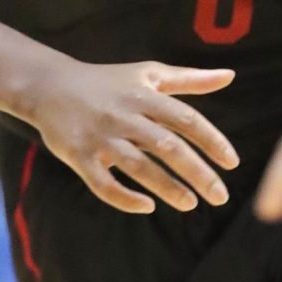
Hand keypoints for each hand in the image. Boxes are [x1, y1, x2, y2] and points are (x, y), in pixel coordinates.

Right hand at [26, 60, 240, 215]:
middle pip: (167, 147)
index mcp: (144, 96)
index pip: (186, 119)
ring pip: (138, 167)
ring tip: (191, 204)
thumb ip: (189, 79)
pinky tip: (147, 206)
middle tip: (221, 196)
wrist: (50, 86)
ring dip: (167, 187)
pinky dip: (125, 198)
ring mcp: (101, 138)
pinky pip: (103, 184)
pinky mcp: (79, 156)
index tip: (232, 163)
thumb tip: (230, 76)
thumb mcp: (148, 74)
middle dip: (197, 173)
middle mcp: (125, 116)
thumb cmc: (108, 81)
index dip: (211, 140)